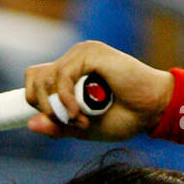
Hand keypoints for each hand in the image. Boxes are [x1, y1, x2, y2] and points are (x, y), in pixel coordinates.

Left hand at [24, 40, 173, 140]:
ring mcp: (81, 54)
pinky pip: (62, 77)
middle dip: (46, 108)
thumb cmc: (126, 118)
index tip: (53, 121)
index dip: (36, 101)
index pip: (35, 79)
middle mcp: (73, 60)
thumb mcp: (85, 129)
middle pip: (35, 79)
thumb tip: (30, 124)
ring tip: (82, 121)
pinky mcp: (90, 54)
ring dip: (60, 108)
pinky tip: (81, 113)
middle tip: (71, 124)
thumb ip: (60, 127)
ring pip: (45, 79)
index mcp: (71, 74)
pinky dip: (67, 100)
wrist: (152, 111)